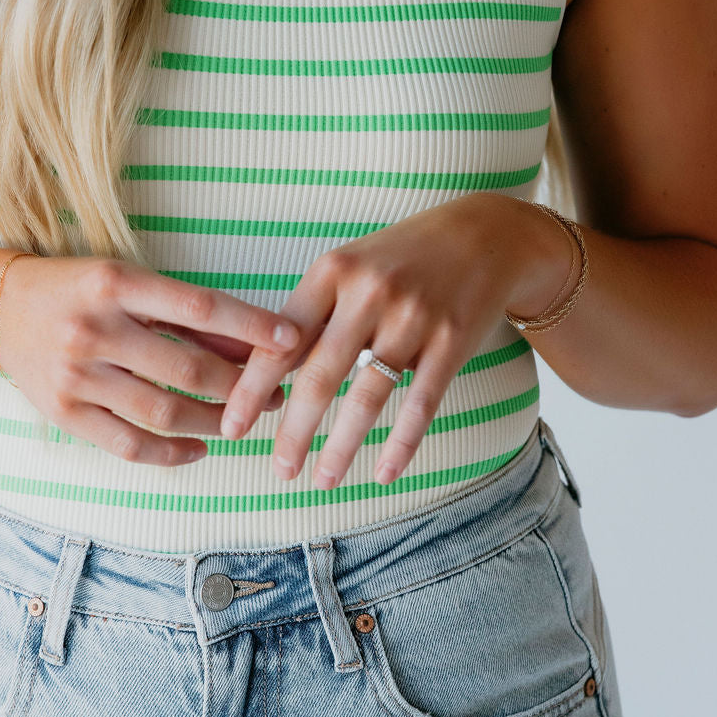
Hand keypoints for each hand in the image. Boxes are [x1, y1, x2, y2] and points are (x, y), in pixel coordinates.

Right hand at [0, 255, 299, 465]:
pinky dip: (172, 453)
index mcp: (115, 284)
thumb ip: (186, 311)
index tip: (292, 340)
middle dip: (241, 386)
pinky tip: (200, 448)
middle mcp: (93, 329)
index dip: (251, 327)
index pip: (199, 307)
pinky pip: (129, 445)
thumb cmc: (80, 289)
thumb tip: (255, 341)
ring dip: (215, 422)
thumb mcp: (129, 280)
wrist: (0, 308)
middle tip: (276, 393)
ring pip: (163, 412)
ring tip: (243, 421)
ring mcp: (75, 376)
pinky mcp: (64, 414)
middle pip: (186, 369)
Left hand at [218, 194, 570, 488]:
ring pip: (369, 395)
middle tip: (279, 470)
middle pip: (321, 373)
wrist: (484, 236)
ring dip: (343, 446)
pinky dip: (401, 443)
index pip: (282, 339)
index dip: (252, 387)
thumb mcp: (350, 267)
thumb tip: (265, 377)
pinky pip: (421, 402)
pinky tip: (385, 473)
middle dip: (295, 430)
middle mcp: (370, 291)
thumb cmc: (401, 259)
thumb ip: (313, 314)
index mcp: (332, 270)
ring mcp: (414, 316)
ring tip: (323, 480)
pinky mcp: (452, 340)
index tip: (231, 428)